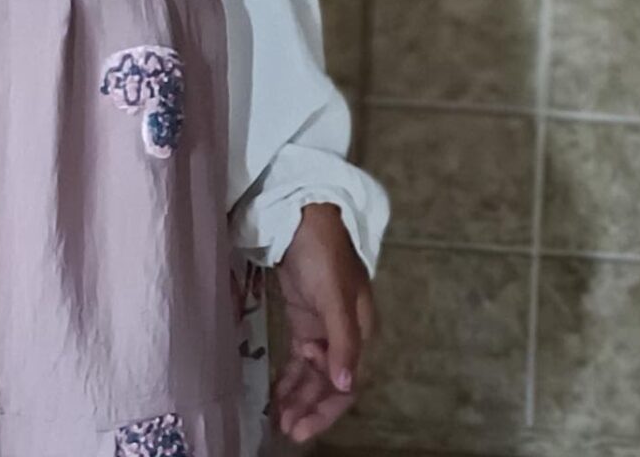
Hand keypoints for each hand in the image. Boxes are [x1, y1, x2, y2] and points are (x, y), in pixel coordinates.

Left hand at [271, 202, 376, 442]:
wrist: (301, 211)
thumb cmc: (322, 251)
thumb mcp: (333, 295)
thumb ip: (342, 340)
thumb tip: (345, 385)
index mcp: (361, 330)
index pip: (347, 383)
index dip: (325, 410)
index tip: (301, 428)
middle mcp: (344, 334)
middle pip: (329, 383)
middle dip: (309, 408)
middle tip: (285, 429)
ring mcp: (323, 326)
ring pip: (313, 372)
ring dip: (298, 396)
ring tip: (279, 418)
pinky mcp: (304, 317)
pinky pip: (300, 357)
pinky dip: (291, 375)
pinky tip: (278, 392)